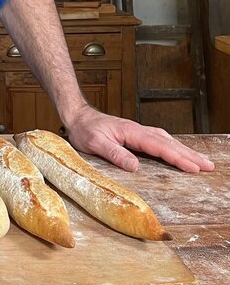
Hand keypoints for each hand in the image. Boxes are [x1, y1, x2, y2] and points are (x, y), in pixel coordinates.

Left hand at [65, 104, 214, 172]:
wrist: (77, 117)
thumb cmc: (84, 130)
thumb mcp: (94, 143)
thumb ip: (114, 153)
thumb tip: (135, 166)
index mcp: (130, 132)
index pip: (158, 146)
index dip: (177, 157)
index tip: (193, 167)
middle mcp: (137, 130)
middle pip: (168, 142)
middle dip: (189, 154)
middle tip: (208, 166)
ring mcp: (137, 131)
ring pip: (166, 140)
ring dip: (184, 150)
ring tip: (201, 161)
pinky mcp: (135, 134)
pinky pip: (159, 140)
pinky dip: (173, 146)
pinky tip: (178, 151)